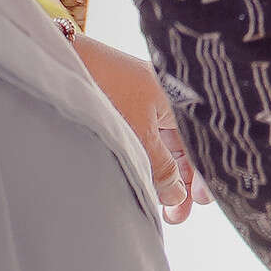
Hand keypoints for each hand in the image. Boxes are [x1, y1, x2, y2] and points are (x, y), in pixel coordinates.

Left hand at [70, 34, 192, 223]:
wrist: (67, 56)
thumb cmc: (107, 87)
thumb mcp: (138, 134)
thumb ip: (160, 167)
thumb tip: (178, 197)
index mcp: (184, 103)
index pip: (202, 146)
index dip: (203, 177)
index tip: (200, 203)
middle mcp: (173, 100)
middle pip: (187, 147)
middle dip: (183, 182)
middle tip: (176, 214)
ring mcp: (152, 99)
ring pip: (168, 143)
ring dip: (166, 172)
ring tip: (159, 201)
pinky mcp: (132, 101)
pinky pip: (152, 135)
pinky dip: (151, 157)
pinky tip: (146, 173)